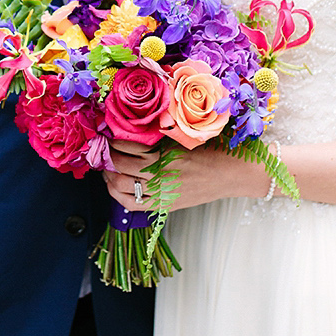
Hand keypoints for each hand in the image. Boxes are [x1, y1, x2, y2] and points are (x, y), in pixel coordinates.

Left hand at [105, 140, 254, 211]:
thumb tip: (136, 130)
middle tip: (102, 150)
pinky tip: (114, 187)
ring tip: (106, 168)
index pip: (129, 145)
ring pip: (123, 185)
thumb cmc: (212, 151)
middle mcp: (162, 172)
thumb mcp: (187, 136)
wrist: (232, 174)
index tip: (109, 134)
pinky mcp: (165, 205)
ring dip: (109, 176)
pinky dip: (118, 195)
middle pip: (121, 165)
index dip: (115, 140)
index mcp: (167, 151)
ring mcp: (163, 191)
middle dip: (108, 157)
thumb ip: (162, 136)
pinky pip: (133, 204)